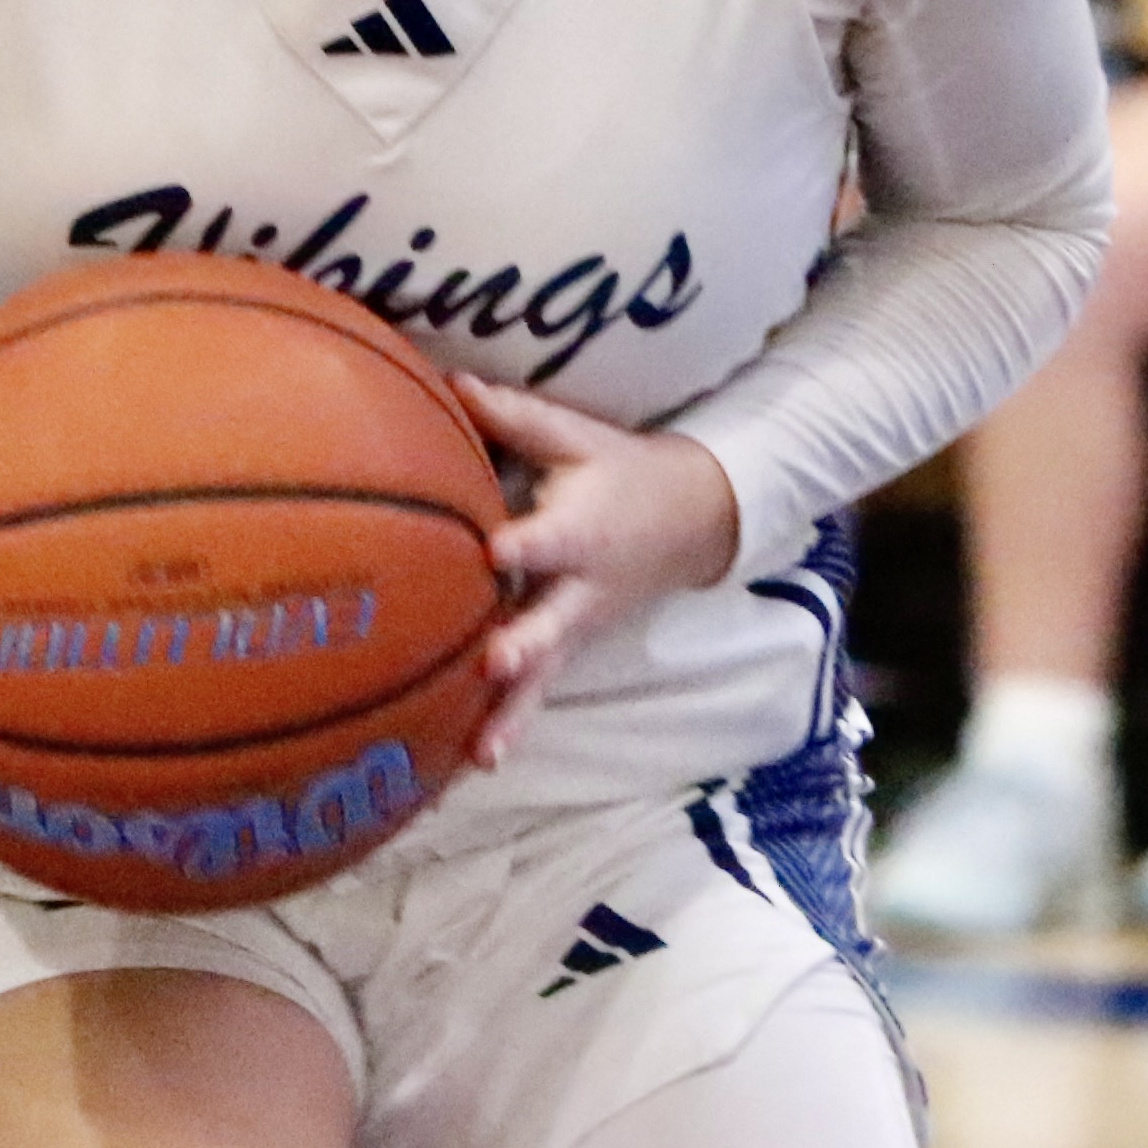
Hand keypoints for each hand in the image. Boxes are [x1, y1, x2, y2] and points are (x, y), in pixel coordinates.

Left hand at [458, 379, 743, 772]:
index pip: (552, 539)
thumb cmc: (622, 472)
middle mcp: (581, 588)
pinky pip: (539, 693)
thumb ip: (514, 418)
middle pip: (552, 623)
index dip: (526, 546)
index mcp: (583, 530)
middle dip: (524, 646)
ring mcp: (577, 628)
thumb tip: (451, 383)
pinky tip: (472, 764)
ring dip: (514, 714)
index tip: (494, 553)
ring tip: (484, 755)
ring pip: (547, 675)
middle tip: (494, 665)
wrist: (696, 520)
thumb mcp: (578, 437)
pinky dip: (510, 727)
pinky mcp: (569, 650)